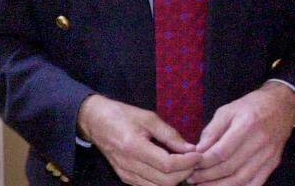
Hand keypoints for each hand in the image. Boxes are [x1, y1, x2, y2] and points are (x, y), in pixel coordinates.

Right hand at [78, 94, 201, 185]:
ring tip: (185, 165)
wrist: (96, 122)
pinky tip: (171, 170)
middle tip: (195, 159)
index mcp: (134, 147)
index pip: (167, 165)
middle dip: (185, 172)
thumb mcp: (148, 117)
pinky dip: (164, 181)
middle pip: (166, 181)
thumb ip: (170, 135)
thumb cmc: (122, 115)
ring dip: (176, 179)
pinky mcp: (126, 179)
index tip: (199, 154)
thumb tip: (191, 149)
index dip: (187, 162)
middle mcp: (129, 166)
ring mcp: (126, 175)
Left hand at [189, 83, 294, 185]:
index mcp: (246, 125)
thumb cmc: (250, 106)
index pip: (222, 152)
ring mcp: (269, 155)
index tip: (191, 166)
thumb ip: (212, 131)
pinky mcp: (273, 164)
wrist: (280, 106)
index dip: (204, 162)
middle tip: (192, 179)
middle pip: (230, 168)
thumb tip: (198, 151)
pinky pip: (255, 183)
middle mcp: (260, 142)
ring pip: (242, 179)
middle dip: (208, 176)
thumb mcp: (227, 110)